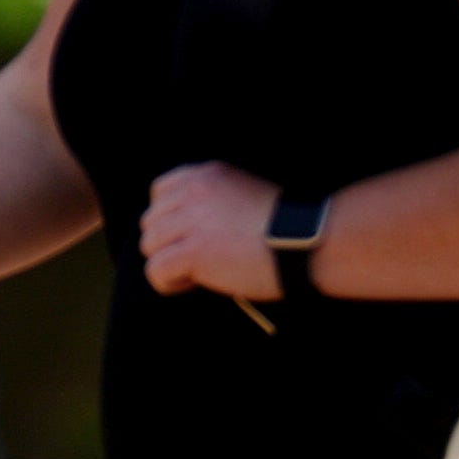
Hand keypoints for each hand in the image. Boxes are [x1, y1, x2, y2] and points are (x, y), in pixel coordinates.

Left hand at [133, 162, 283, 306]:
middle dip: (169, 243)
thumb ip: (210, 204)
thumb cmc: (284, 227)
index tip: (193, 235)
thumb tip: (180, 233)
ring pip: (149, 246)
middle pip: (151, 222)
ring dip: (169, 262)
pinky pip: (156, 270)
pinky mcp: (194, 251)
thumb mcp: (242, 196)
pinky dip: (168, 282)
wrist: (308, 241)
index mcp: (206, 175)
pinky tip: (193, 282)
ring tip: (197, 272)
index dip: (170, 220)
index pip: (160, 193)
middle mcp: (194, 192)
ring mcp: (192, 221)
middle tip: (199, 258)